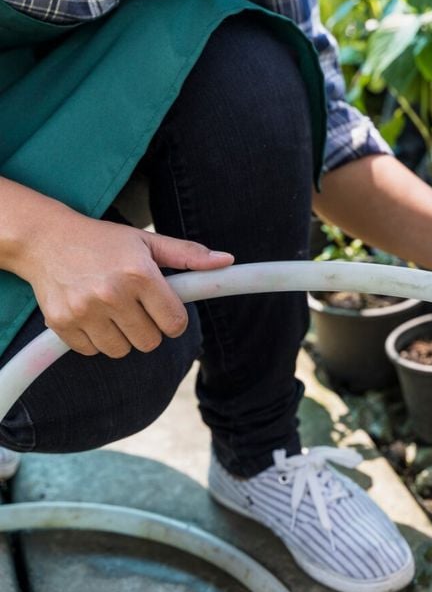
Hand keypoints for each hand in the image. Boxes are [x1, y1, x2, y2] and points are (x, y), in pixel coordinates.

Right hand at [17, 210, 233, 357]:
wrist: (44, 239)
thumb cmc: (104, 241)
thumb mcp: (148, 241)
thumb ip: (188, 255)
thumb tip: (227, 261)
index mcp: (140, 274)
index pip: (175, 323)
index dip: (173, 320)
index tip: (164, 311)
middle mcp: (112, 293)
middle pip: (150, 342)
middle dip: (149, 329)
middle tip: (136, 308)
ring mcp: (85, 310)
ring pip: (122, 351)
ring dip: (123, 337)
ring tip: (113, 311)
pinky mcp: (62, 323)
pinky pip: (92, 352)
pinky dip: (96, 340)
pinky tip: (92, 315)